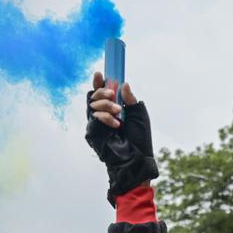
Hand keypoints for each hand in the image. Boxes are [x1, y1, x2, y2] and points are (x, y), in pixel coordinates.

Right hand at [85, 72, 157, 203]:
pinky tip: (116, 124)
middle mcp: (104, 115)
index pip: (103, 93)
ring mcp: (97, 124)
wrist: (136, 158)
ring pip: (92, 104)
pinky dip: (106, 117)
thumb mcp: (139, 115)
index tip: (99, 74)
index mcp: (115, 110)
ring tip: (118, 112)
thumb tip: (123, 84)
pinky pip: (94, 117)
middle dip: (102, 90)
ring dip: (106, 104)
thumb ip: (130, 99)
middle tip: (112, 93)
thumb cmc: (140, 140)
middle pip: (94, 96)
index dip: (99, 83)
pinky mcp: (92, 132)